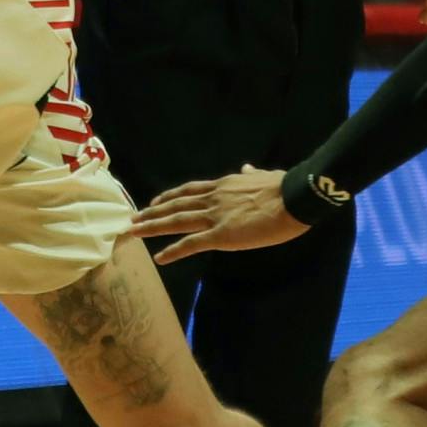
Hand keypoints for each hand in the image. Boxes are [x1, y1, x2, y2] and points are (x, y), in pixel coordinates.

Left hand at [126, 164, 309, 262]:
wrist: (293, 197)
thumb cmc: (283, 187)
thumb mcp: (263, 175)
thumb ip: (251, 174)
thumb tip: (247, 168)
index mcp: (223, 186)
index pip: (189, 191)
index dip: (170, 196)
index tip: (155, 201)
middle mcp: (212, 198)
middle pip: (175, 205)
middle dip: (152, 212)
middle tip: (133, 218)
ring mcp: (214, 216)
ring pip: (176, 222)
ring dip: (152, 227)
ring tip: (133, 232)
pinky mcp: (221, 235)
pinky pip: (191, 244)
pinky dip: (173, 251)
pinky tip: (159, 257)